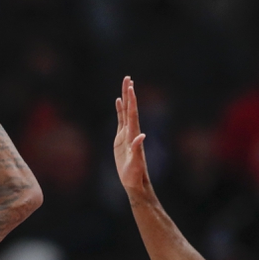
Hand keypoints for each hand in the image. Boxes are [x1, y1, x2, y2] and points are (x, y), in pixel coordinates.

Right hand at [114, 76, 149, 196]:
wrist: (134, 181)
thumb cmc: (135, 174)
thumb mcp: (135, 163)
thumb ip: (137, 150)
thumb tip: (141, 136)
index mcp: (133, 135)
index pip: (132, 114)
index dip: (131, 100)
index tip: (130, 87)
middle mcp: (131, 131)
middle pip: (129, 108)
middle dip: (128, 93)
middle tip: (128, 78)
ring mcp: (126, 134)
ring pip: (125, 111)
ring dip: (125, 98)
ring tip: (125, 84)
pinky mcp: (121, 138)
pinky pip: (120, 120)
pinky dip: (119, 110)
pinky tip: (117, 102)